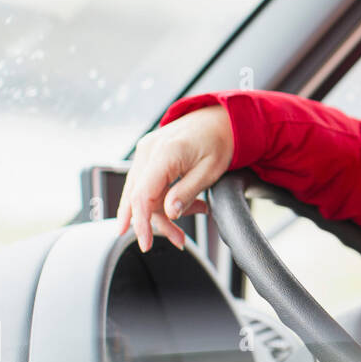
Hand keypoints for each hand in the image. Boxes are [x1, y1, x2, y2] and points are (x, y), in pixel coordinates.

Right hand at [115, 105, 234, 251]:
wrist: (221, 117)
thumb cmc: (220, 141)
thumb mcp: (211, 171)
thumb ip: (187, 193)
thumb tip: (169, 214)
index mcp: (165, 153)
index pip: (142, 196)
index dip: (142, 223)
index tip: (146, 243)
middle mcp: (149, 150)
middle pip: (139, 197)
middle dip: (158, 222)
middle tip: (179, 239)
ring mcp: (146, 150)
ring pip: (141, 192)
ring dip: (162, 211)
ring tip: (194, 214)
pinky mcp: (149, 154)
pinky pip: (148, 183)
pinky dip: (163, 197)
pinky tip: (185, 205)